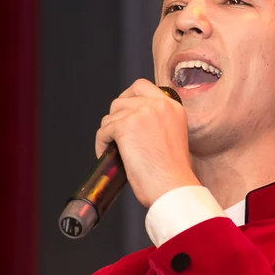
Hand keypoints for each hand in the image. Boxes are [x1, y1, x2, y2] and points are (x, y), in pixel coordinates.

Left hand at [95, 79, 199, 207]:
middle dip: (115, 117)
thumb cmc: (173, 173)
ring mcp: (142, 113)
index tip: (123, 112)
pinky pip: (103, 131)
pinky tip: (108, 155)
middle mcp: (159, 105)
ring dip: (108, 133)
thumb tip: (132, 121)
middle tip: (115, 135)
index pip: (142, 87)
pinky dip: (101, 144)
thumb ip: (157, 123)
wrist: (173, 187)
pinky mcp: (126, 126)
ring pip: (110, 116)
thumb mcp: (172, 137)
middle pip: (121, 100)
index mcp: (173, 107)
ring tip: (114, 150)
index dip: (127, 97)